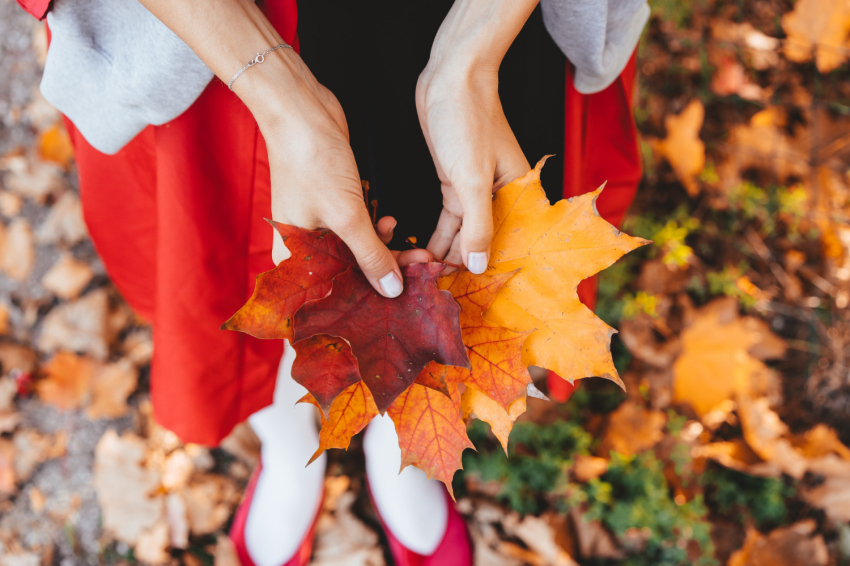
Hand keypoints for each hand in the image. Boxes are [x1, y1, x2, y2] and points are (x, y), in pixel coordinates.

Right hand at [245, 51, 407, 297]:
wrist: (300, 109)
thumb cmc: (311, 161)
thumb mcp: (346, 216)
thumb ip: (370, 256)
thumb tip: (391, 292)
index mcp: (293, 255)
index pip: (325, 296)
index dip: (357, 308)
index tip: (392, 312)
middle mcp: (303, 244)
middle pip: (346, 275)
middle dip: (384, 275)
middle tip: (421, 275)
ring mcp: (318, 223)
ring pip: (357, 251)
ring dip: (386, 251)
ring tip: (416, 250)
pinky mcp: (333, 203)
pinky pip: (359, 228)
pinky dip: (377, 229)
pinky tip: (392, 222)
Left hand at [416, 68, 528, 271]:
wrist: (451, 76)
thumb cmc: (468, 119)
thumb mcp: (472, 179)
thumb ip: (478, 225)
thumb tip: (481, 265)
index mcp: (518, 194)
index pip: (507, 243)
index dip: (487, 269)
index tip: (463, 292)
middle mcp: (500, 196)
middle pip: (485, 242)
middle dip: (462, 265)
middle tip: (436, 289)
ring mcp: (475, 190)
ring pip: (463, 234)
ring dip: (446, 254)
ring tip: (425, 276)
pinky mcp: (454, 182)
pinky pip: (449, 220)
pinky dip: (438, 237)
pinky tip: (425, 255)